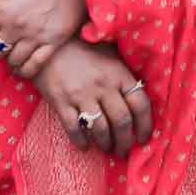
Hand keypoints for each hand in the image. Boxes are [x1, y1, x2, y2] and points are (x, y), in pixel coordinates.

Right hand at [33, 41, 151, 158]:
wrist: (50, 43)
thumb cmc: (83, 48)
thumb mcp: (110, 54)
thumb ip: (124, 75)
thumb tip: (139, 100)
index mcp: (119, 73)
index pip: (140, 104)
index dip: (145, 125)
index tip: (143, 139)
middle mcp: (103, 85)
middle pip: (122, 121)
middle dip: (125, 142)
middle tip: (123, 151)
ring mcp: (82, 94)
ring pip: (100, 129)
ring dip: (106, 144)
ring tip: (107, 149)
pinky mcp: (61, 101)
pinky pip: (74, 129)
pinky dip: (81, 141)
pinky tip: (84, 146)